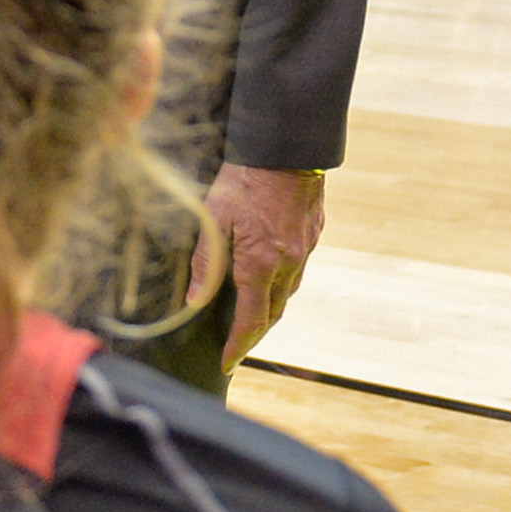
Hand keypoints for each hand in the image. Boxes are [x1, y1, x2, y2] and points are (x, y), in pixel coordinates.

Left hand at [184, 164, 327, 370]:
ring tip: (253, 318)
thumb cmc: (245, 178)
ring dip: (271, 310)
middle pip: (273, 313)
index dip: (239, 345)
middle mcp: (288, 263)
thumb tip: (196, 300)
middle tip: (239, 347)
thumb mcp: (214, 217)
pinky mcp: (314, 233)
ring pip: (288, 293)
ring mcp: (305, 249)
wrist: (288, 147)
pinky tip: (272, 278)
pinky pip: (299, 269)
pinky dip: (284, 284)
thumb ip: (206, 261)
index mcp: (261, 264)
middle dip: (255, 334)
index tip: (229, 364)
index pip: (250, 319)